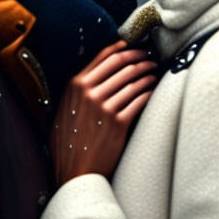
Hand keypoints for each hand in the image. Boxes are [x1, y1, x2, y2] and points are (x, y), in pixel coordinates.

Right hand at [50, 40, 157, 186]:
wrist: (73, 171)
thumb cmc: (68, 141)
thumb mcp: (65, 107)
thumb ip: (79, 89)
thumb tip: (98, 72)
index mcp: (76, 85)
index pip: (104, 57)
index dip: (124, 49)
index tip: (134, 47)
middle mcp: (89, 92)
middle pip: (122, 65)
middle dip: (140, 58)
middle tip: (150, 58)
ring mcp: (104, 107)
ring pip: (133, 81)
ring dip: (147, 74)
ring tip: (153, 73)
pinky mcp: (118, 123)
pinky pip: (139, 100)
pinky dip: (149, 92)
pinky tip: (153, 90)